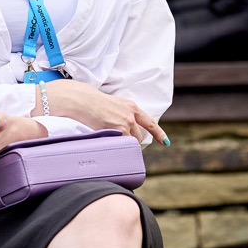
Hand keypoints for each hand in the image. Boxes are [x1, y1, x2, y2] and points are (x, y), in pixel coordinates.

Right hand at [45, 79, 168, 145]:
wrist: (82, 100)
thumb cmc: (92, 102)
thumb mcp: (113, 104)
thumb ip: (121, 113)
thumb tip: (124, 126)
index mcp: (131, 106)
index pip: (149, 122)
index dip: (158, 133)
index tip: (165, 142)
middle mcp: (131, 115)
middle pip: (139, 136)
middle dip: (132, 142)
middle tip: (120, 143)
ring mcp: (125, 123)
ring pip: (131, 142)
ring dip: (125, 145)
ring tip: (112, 143)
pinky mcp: (118, 130)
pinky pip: (123, 145)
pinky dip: (119, 147)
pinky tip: (111, 145)